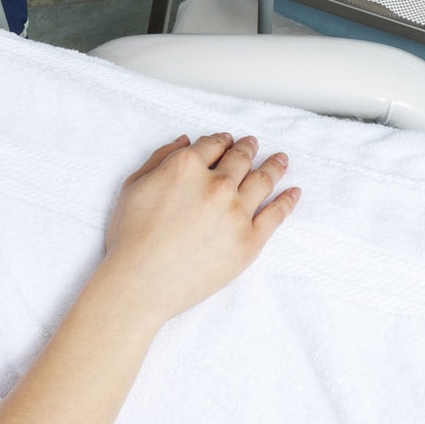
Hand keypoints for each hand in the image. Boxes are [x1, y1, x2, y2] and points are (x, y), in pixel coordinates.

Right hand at [97, 134, 297, 326]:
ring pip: (263, 180)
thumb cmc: (131, 237)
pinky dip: (287, 200)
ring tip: (281, 160)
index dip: (221, 140)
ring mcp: (236, 213)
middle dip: (248, 149)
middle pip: (240, 159)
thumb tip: (184, 141)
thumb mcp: (134, 185)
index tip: (228, 141)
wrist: (140, 283)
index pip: (213, 144)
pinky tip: (294, 192)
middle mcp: (216, 184)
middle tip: (254, 145)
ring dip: (274, 166)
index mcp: (186, 166)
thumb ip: (161, 157)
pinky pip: (275, 215)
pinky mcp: (249, 241)